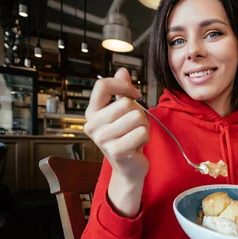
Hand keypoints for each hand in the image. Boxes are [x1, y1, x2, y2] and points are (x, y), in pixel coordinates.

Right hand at [84, 68, 149, 216]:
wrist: (128, 168)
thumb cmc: (126, 137)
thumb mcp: (122, 112)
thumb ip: (121, 91)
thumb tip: (122, 71)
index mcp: (91, 112)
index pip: (102, 85)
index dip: (123, 86)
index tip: (134, 94)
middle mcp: (92, 125)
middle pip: (126, 103)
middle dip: (139, 112)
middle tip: (135, 125)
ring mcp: (102, 139)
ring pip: (137, 117)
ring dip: (144, 125)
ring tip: (135, 135)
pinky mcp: (116, 151)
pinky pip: (142, 132)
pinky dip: (146, 137)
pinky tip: (137, 145)